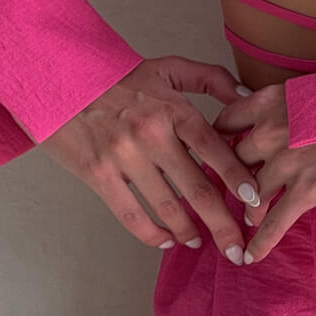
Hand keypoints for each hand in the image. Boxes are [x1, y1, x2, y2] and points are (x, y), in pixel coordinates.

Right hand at [37, 55, 261, 261]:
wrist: (60, 79)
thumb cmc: (117, 76)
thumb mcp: (167, 67)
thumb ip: (211, 78)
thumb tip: (246, 97)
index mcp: (173, 110)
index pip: (215, 150)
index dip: (238, 179)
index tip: (255, 202)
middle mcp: (151, 135)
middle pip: (197, 188)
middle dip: (222, 223)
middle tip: (237, 247)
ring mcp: (124, 157)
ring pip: (167, 207)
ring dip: (189, 232)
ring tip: (200, 241)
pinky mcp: (98, 174)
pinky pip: (131, 215)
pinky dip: (152, 234)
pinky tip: (166, 239)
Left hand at [212, 83, 315, 262]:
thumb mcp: (311, 93)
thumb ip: (286, 110)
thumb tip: (280, 126)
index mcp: (268, 102)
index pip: (223, 125)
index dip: (217, 144)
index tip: (217, 156)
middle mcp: (268, 131)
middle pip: (232, 164)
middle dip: (232, 182)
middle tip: (234, 193)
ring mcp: (285, 162)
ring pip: (249, 196)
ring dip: (249, 210)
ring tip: (251, 219)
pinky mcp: (307, 189)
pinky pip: (273, 222)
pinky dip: (259, 243)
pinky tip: (249, 257)